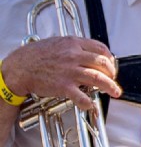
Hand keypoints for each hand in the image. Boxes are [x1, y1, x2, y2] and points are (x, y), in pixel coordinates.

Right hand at [3, 37, 120, 110]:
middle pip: (103, 64)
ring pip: (98, 78)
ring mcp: (70, 71)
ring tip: (115, 92)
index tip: (111, 65)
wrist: (20, 68)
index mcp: (74, 43)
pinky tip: (91, 104)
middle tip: (113, 79)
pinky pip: (81, 96)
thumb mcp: (58, 42)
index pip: (101, 49)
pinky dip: (88, 102)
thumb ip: (75, 46)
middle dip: (112, 73)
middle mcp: (74, 56)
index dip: (110, 58)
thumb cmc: (37, 55)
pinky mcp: (63, 86)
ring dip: (110, 86)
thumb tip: (91, 52)